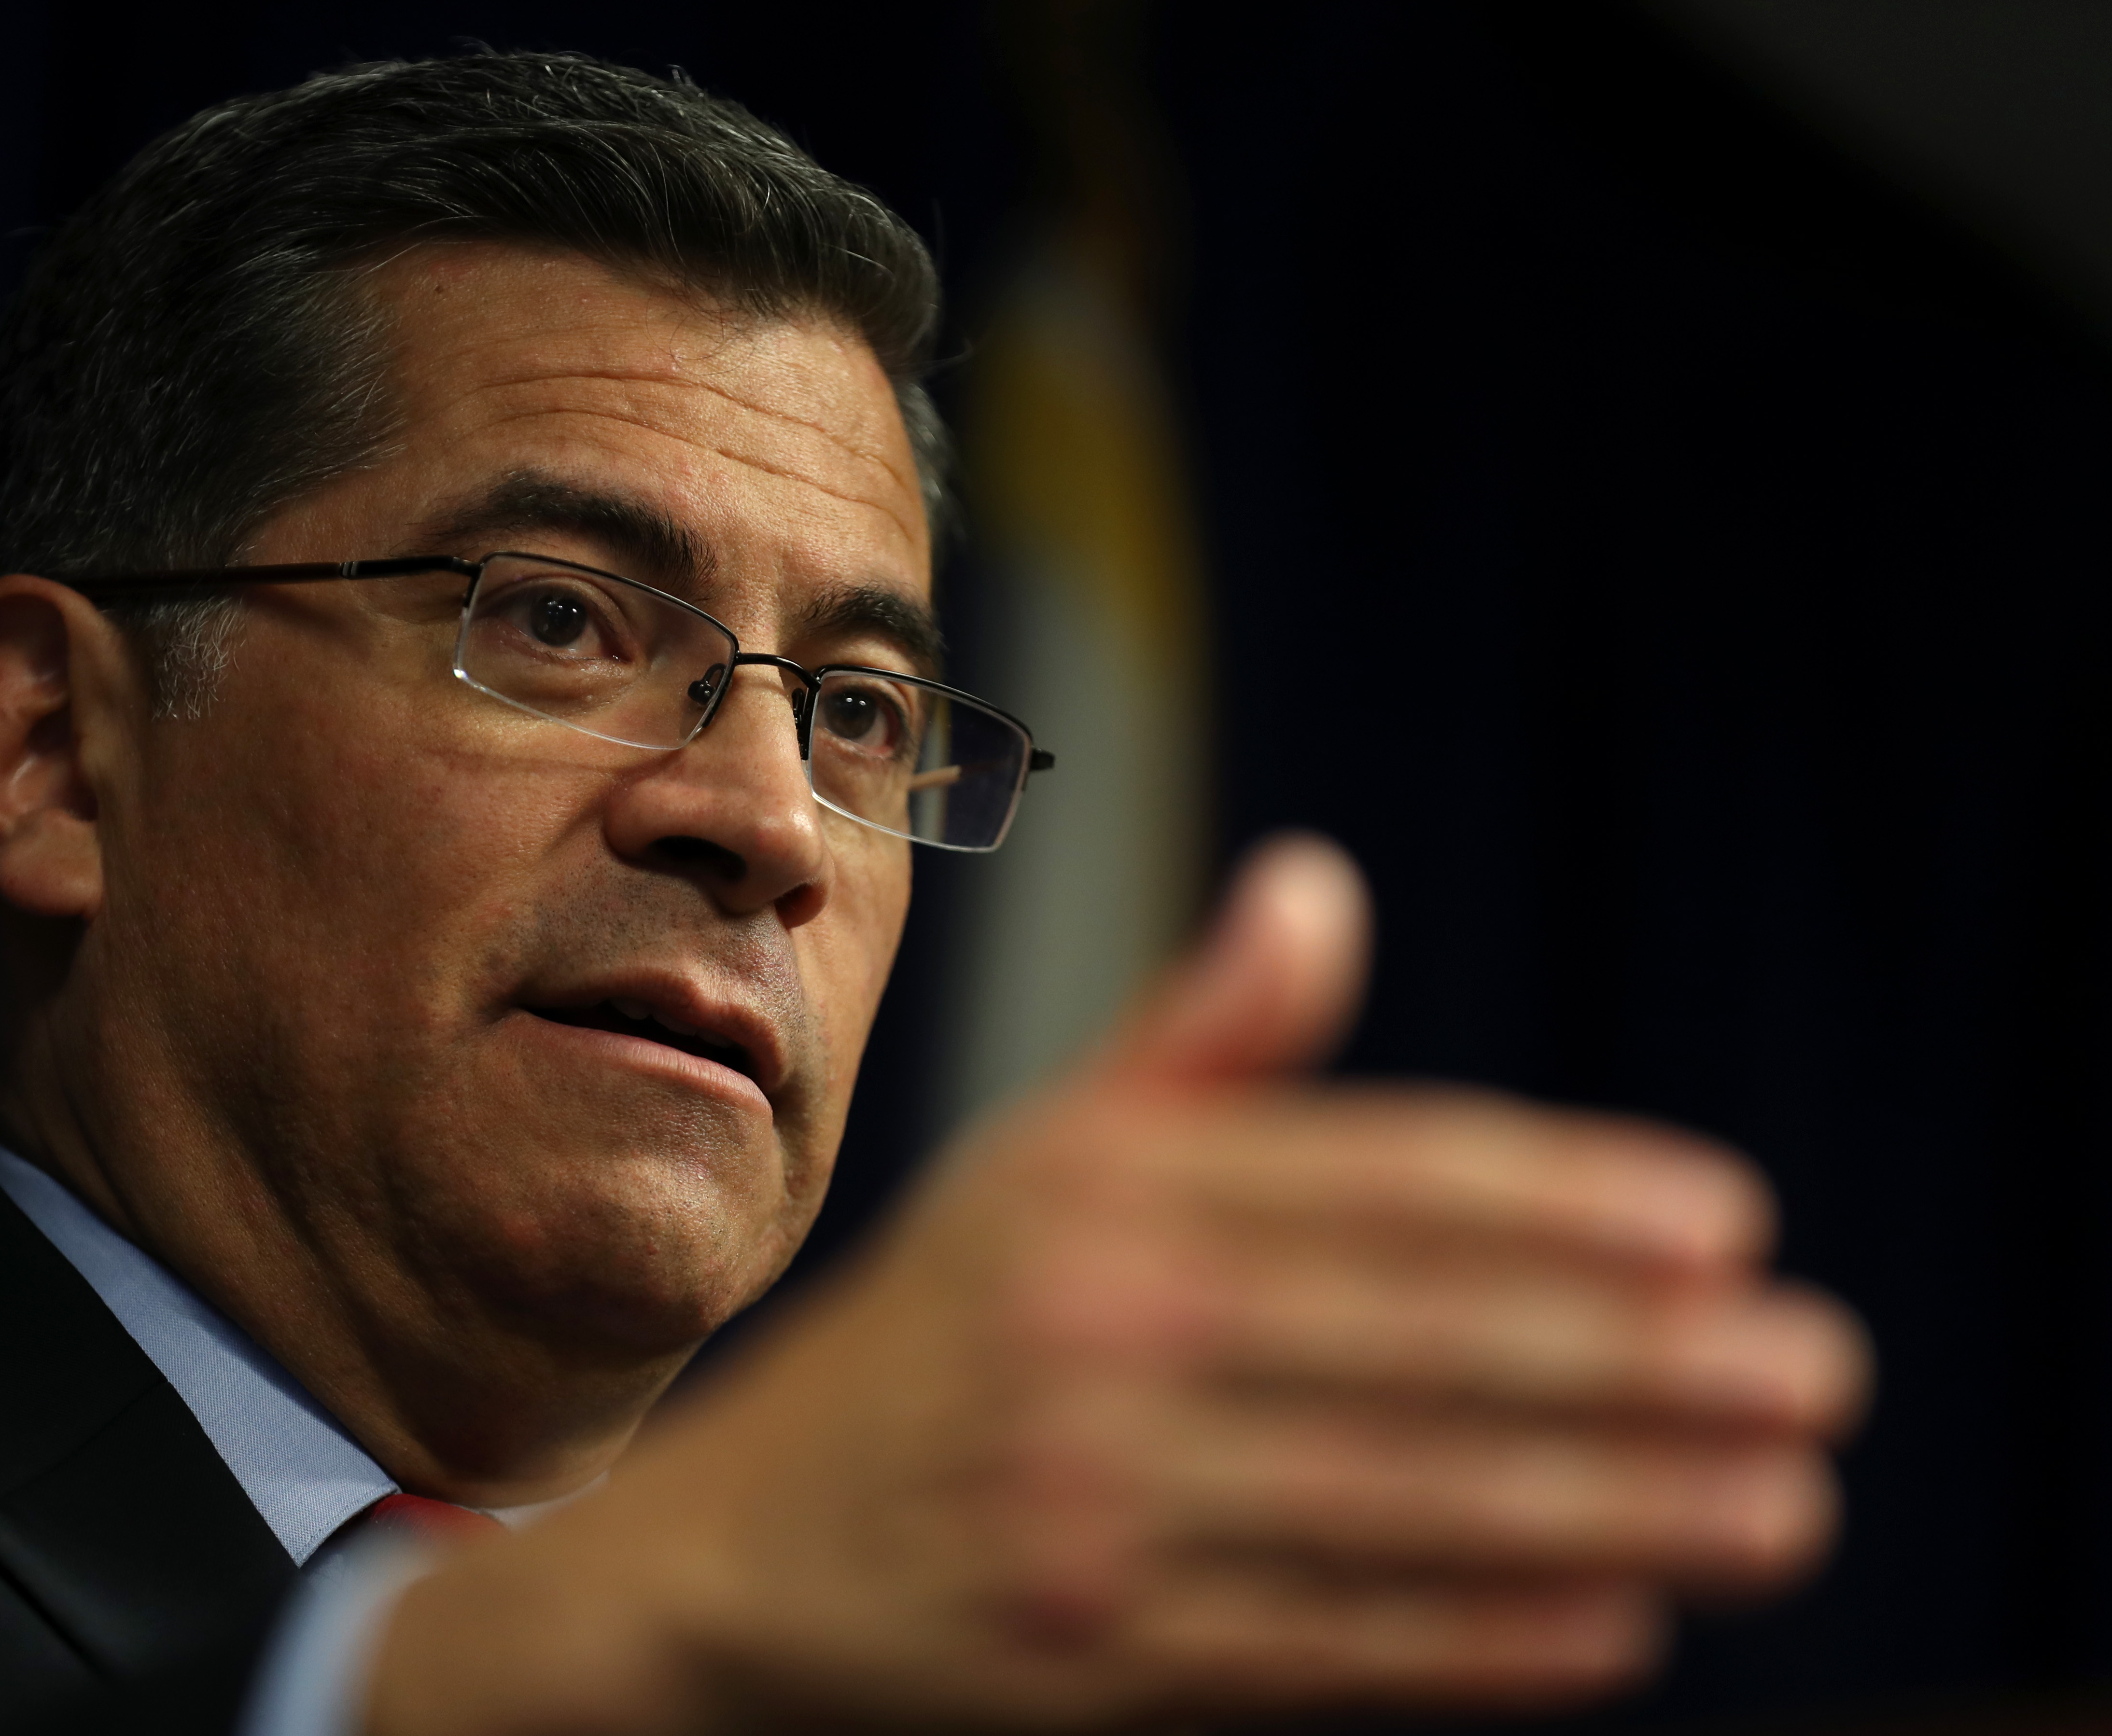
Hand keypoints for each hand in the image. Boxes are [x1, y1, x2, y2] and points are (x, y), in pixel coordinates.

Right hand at [367, 836, 1870, 1732]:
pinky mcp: (1095, 1657)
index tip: (1721, 1223)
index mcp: (1087, 1193)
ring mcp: (1088, 1506)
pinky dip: (1481, 1642)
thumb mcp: (1030, 1165)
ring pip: (1397, 1503)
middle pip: (1411, 1344)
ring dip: (1610, 1505)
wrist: (729, 1556)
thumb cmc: (930, 1342)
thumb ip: (1192, 1043)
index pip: (1364, 1180)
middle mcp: (1088, 1335)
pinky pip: (1326, 1649)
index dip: (1554, 1197)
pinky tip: (1621, 1618)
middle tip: (1811, 1369)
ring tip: (1776, 1500)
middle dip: (1632, 1361)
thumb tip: (1319, 883)